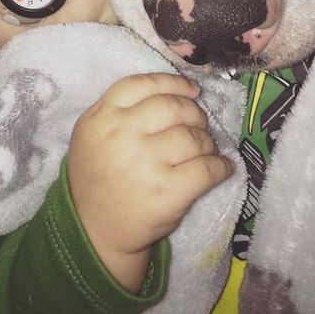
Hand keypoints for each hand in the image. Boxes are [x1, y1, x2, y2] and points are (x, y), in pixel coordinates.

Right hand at [67, 72, 233, 292]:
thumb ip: (120, 107)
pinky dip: (221, 166)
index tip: (192, 90)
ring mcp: (146, 164)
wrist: (93, 230)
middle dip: (194, 112)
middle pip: (173, 106)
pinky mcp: (167, 193)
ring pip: (193, 136)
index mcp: (103, 117)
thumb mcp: (93, 131)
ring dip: (207, 140)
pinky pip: (207, 168)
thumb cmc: (99, 174)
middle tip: (198, 124)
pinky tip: (221, 168)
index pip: (143, 84)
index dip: (174, 82)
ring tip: (205, 149)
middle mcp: (123, 135)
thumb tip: (176, 90)